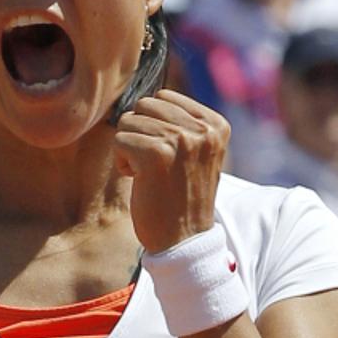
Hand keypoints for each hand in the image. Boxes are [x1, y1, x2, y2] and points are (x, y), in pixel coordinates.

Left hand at [113, 89, 229, 253]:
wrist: (184, 241)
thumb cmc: (183, 196)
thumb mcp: (196, 153)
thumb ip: (182, 122)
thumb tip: (148, 96)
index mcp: (216, 124)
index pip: (165, 96)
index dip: (155, 124)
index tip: (168, 155)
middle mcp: (202, 129)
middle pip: (145, 105)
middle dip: (140, 132)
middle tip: (154, 164)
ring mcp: (180, 139)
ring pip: (129, 121)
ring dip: (130, 148)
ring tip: (149, 174)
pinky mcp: (156, 154)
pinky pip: (120, 139)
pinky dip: (122, 162)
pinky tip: (140, 181)